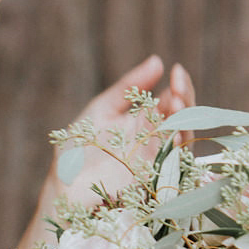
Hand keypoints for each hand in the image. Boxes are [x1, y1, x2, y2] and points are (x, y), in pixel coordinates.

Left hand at [28, 56, 195, 227]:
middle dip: (185, 100)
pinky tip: (174, 133)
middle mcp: (157, 140)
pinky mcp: (156, 182)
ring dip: (183, 121)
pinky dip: (176, 149)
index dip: (178, 85)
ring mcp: (158, 161)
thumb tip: (157, 60)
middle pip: (183, 118)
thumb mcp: (101, 109)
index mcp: (146, 121)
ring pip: (183, 138)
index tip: (175, 71)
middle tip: (178, 87)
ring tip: (176, 102)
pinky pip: (174, 165)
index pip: (172, 101)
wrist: (63, 189)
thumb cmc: (78, 150)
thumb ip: (129, 87)